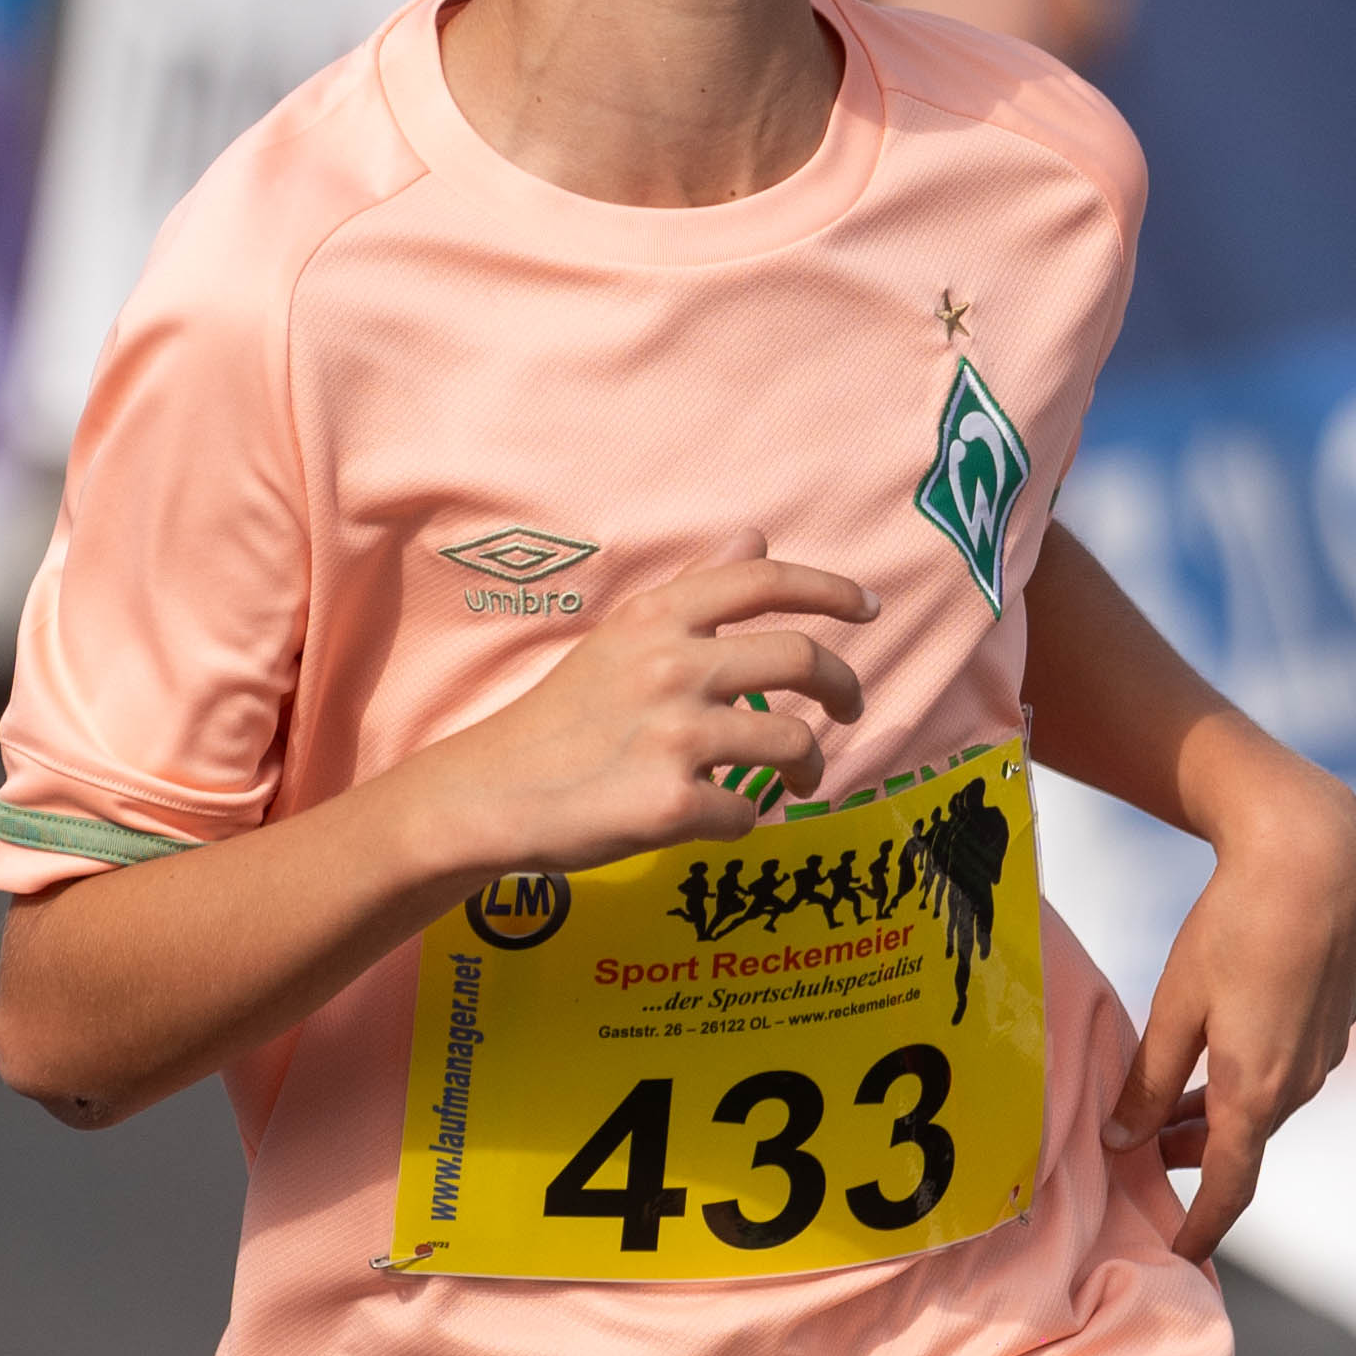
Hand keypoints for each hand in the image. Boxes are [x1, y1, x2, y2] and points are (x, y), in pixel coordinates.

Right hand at [445, 555, 878, 865]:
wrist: (487, 796)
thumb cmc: (559, 719)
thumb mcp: (619, 637)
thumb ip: (693, 591)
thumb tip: (754, 535)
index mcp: (658, 619)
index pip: (766, 581)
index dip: (831, 590)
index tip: (868, 608)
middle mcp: (671, 667)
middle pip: (805, 658)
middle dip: (846, 687)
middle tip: (850, 708)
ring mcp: (673, 736)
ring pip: (793, 742)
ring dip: (810, 767)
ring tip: (799, 779)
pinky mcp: (671, 805)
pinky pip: (748, 813)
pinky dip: (744, 820)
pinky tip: (722, 817)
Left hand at [1110, 749, 1355, 1258]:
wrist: (1317, 856)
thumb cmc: (1237, 925)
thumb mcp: (1175, 1006)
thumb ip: (1148, 1080)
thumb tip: (1122, 1138)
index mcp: (1257, 1091)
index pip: (1230, 1186)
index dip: (1201, 1226)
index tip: (1176, 1251)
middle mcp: (1301, 1083)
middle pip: (1242, 1144)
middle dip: (1192, 1159)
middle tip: (1140, 1158)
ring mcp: (1324, 1053)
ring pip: (1264, 1105)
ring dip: (1216, 1115)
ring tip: (1165, 1105)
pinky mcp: (1335, 1021)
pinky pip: (1284, 1070)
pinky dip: (1245, 1079)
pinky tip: (1215, 1048)